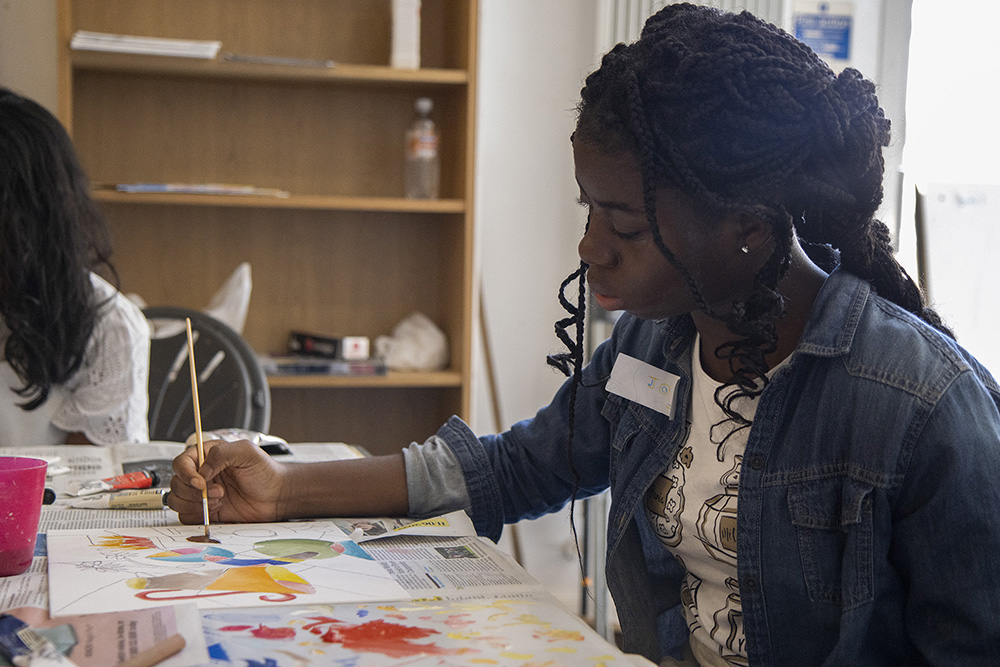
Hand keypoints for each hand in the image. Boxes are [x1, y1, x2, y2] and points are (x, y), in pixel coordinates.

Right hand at [168, 439, 286, 523]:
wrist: (275, 495)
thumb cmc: (264, 471)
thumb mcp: (247, 452)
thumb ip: (222, 454)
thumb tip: (202, 470)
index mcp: (206, 456)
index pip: (181, 463)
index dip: (186, 474)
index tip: (200, 483)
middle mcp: (200, 475)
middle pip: (176, 484)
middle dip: (194, 492)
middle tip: (220, 492)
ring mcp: (201, 494)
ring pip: (177, 501)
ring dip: (195, 504)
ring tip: (219, 500)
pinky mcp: (205, 510)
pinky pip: (186, 516)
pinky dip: (198, 516)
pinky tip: (218, 509)